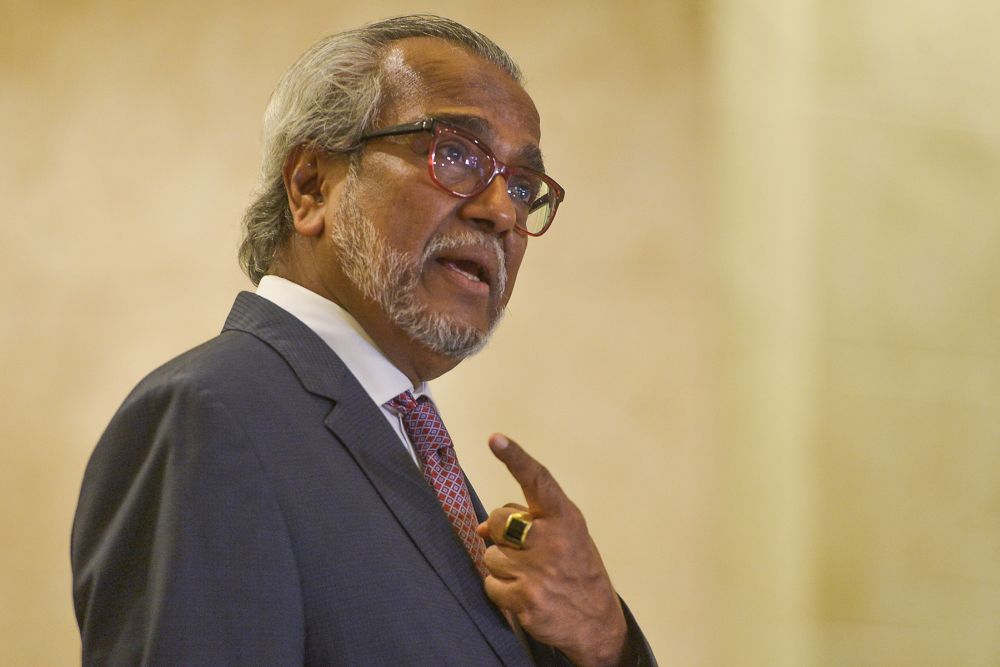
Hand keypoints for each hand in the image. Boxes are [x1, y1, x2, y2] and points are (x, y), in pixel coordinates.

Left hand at [477, 434, 627, 666]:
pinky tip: (525, 595)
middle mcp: (552, 540)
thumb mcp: (564, 536)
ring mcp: (538, 571)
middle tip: (525, 552)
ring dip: (503, 567)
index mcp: (565, 518)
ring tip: (531, 577)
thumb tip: (480, 528)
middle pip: (498, 521)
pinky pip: (490, 584)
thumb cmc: (576, 570)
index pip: (538, 480)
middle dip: (502, 535)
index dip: (514, 458)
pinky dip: (501, 591)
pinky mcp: (526, 599)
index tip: (495, 439)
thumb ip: (527, 520)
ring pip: (490, 556)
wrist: (597, 623)